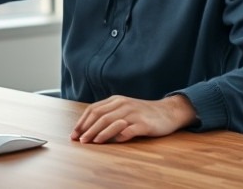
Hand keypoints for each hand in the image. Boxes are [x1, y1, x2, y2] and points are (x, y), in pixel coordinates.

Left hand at [70, 94, 196, 143]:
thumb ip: (109, 113)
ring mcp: (134, 113)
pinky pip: (129, 130)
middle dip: (87, 129)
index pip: (94, 109)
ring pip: (112, 122)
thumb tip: (89, 127)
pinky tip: (113, 141)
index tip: (74, 133)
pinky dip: (119, 135)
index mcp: (116, 100)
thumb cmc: (143, 112)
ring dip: (99, 132)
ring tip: (92, 142)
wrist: (168, 112)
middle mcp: (123, 104)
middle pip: (100, 116)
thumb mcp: (124, 108)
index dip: (82, 122)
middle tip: (80, 140)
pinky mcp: (144, 124)